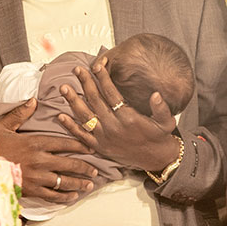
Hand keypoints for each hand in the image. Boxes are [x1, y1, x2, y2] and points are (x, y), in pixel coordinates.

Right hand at [0, 99, 98, 204]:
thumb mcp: (4, 125)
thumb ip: (21, 113)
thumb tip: (34, 100)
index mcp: (35, 142)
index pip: (65, 143)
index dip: (81, 145)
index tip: (91, 147)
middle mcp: (39, 160)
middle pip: (70, 164)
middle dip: (85, 168)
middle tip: (95, 171)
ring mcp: (36, 177)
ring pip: (64, 181)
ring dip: (79, 183)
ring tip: (89, 185)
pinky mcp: (31, 190)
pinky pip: (52, 195)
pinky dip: (64, 197)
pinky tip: (72, 196)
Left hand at [56, 55, 180, 172]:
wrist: (156, 160)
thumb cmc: (160, 137)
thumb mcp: (166, 122)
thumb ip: (161, 108)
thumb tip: (155, 94)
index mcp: (128, 117)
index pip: (111, 93)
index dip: (103, 78)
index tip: (97, 65)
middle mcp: (114, 126)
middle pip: (95, 100)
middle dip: (85, 83)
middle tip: (77, 69)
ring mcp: (104, 137)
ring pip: (85, 116)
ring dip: (73, 101)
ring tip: (63, 88)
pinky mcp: (100, 147)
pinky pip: (81, 136)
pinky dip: (70, 126)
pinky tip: (60, 116)